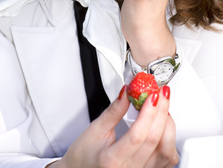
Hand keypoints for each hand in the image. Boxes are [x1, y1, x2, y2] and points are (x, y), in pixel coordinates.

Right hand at [49, 86, 177, 167]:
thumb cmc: (84, 155)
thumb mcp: (95, 130)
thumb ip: (114, 111)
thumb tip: (128, 92)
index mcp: (112, 161)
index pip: (138, 135)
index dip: (148, 112)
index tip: (152, 94)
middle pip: (155, 141)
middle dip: (161, 112)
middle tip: (161, 93)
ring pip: (167, 152)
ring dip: (168, 125)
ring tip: (162, 107)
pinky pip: (168, 159)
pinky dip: (169, 140)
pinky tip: (163, 125)